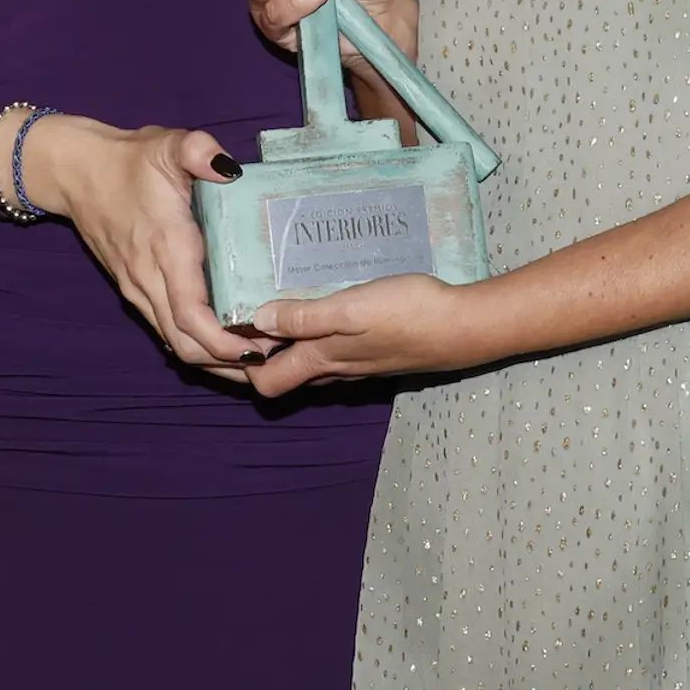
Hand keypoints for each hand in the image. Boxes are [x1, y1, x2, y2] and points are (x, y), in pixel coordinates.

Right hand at [20, 115, 263, 380]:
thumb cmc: (128, 160)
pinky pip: (166, 330)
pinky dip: (196, 344)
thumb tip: (230, 168)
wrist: (77, 172)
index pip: (192, 314)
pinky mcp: (134, 291)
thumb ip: (199, 150)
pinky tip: (225, 341)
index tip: (261, 349)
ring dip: (214, 359)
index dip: (224, 342)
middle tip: (273, 358)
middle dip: (228, 362)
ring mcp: (138, 289)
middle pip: (186, 344)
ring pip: (175, 343)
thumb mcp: (167, 143)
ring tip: (257, 356)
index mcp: (165, 248)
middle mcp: (149, 279)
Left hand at [240, 273, 497, 396]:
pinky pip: (333, 352)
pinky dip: (313, 337)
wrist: (465, 327)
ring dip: (284, 344)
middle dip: (255, 356)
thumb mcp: (351, 308)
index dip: (239, 366)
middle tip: (236, 319)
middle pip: (283, 375)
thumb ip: (304, 315)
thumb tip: (255, 320)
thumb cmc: (409, 313)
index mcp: (322, 360)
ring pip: (308, 363)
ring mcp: (357, 364)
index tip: (223, 332)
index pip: (266, 382)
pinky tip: (317, 308)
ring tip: (269, 307)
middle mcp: (335, 370)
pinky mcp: (377, 352)